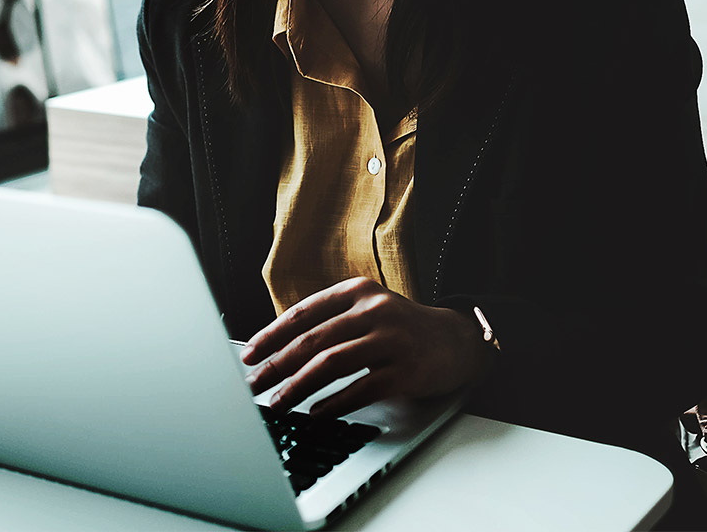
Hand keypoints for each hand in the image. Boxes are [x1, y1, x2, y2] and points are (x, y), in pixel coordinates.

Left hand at [241, 277, 491, 417]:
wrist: (458, 341)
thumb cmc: (402, 329)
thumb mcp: (367, 310)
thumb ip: (330, 323)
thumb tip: (278, 352)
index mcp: (357, 292)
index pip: (302, 313)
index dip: (271, 335)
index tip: (248, 355)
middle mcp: (373, 311)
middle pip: (312, 340)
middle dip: (275, 366)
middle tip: (253, 384)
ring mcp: (391, 340)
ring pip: (331, 364)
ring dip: (298, 387)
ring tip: (279, 402)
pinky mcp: (406, 371)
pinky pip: (361, 389)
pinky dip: (334, 403)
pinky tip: (316, 413)